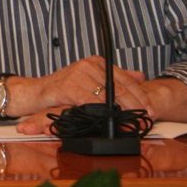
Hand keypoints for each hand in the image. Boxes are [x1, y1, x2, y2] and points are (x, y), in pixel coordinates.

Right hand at [9, 56, 150, 116]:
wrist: (35, 93)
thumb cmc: (62, 89)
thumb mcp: (90, 81)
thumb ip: (115, 78)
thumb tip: (141, 76)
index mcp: (96, 62)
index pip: (125, 79)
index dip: (140, 95)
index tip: (151, 109)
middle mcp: (88, 65)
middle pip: (119, 87)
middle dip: (135, 105)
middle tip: (147, 118)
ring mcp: (78, 74)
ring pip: (107, 95)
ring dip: (122, 112)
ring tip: (133, 123)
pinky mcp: (68, 87)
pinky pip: (90, 102)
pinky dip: (102, 113)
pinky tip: (111, 121)